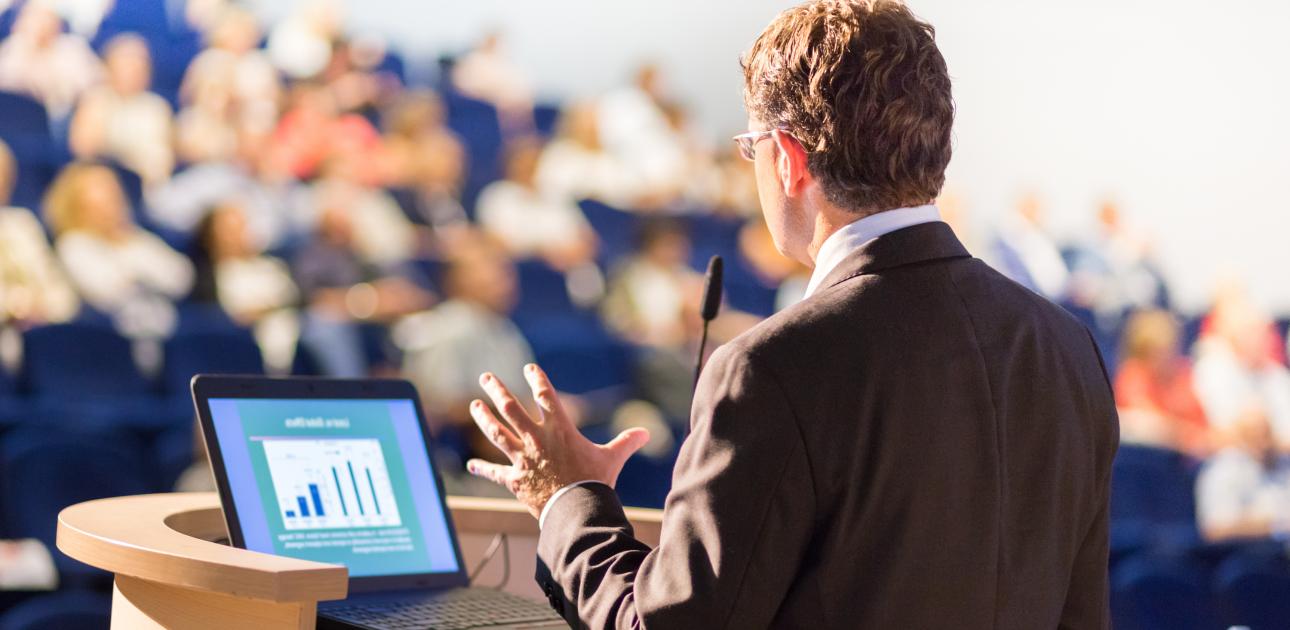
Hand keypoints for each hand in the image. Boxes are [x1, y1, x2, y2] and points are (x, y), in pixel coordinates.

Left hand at [466, 364, 650, 518]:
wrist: (577, 510)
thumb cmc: (595, 482)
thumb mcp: (612, 458)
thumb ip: (626, 442)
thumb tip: (646, 432)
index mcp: (560, 429)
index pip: (545, 396)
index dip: (537, 380)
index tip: (529, 368)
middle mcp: (536, 439)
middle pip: (511, 408)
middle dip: (497, 391)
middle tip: (486, 378)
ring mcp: (523, 459)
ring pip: (497, 433)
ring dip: (484, 418)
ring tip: (474, 406)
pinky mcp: (515, 480)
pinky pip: (495, 472)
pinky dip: (483, 468)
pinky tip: (471, 464)